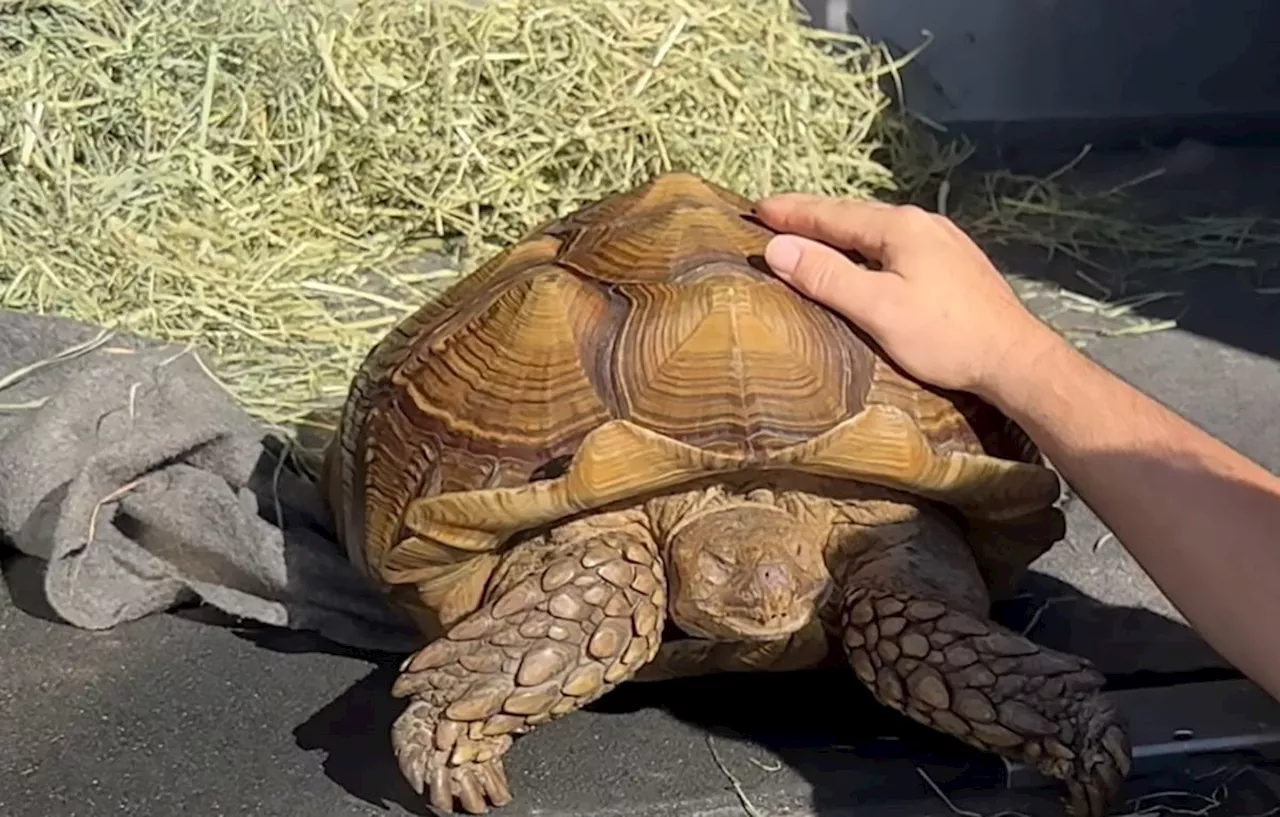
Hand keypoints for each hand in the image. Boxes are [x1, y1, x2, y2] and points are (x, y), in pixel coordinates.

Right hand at [756, 194, 1063, 399]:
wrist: (1016, 359)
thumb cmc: (945, 337)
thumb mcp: (877, 309)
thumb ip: (826, 276)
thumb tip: (778, 248)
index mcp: (899, 227)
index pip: (831, 214)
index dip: (792, 213)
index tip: (757, 209)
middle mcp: (921, 223)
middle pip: (854, 215)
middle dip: (812, 215)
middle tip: (775, 214)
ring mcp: (941, 240)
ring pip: (876, 228)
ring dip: (839, 229)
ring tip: (810, 233)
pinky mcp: (953, 263)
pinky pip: (894, 243)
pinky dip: (864, 244)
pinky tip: (862, 256)